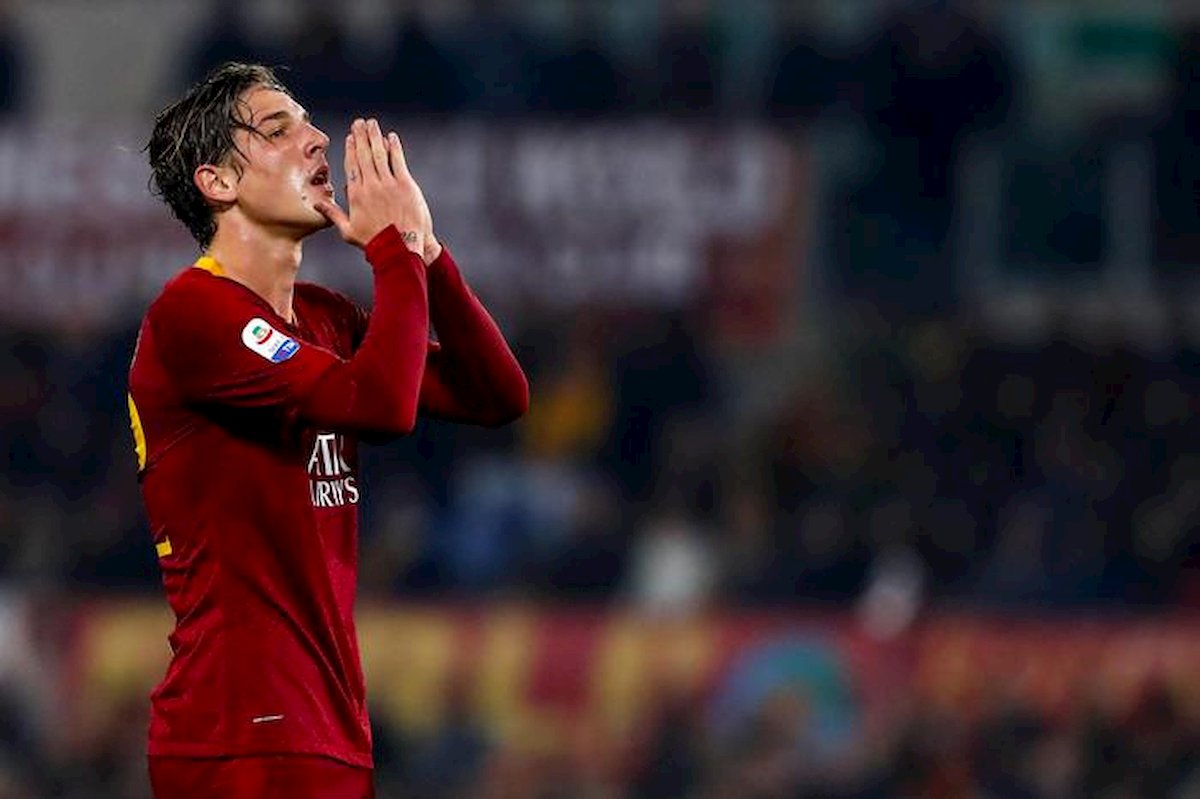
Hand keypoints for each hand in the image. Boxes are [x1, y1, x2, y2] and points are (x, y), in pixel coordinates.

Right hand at [314, 118, 433, 255]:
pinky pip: (398, 161)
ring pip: (379, 154)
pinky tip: (391, 137)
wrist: (400, 249)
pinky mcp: (405, 185)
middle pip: (364, 155)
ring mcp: (388, 184)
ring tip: (372, 124)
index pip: (351, 165)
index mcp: (355, 195)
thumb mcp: (348, 231)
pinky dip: (394, 147)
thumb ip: (333, 214)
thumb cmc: (374, 242)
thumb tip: (317, 205)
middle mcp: (370, 186)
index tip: (350, 137)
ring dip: (375, 136)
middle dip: (361, 136)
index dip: (351, 149)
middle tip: (360, 122)